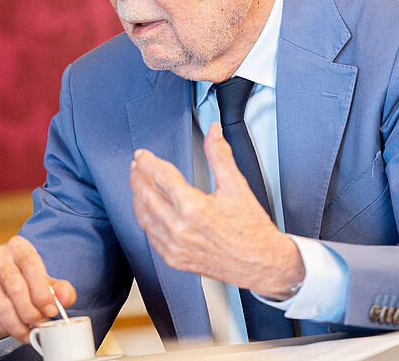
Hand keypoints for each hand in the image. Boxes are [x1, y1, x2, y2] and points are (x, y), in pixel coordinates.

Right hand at [0, 236, 76, 343]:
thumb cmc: (27, 286)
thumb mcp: (47, 285)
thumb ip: (60, 290)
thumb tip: (64, 296)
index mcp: (18, 246)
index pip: (30, 264)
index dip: (42, 291)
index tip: (50, 310)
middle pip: (15, 286)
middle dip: (30, 311)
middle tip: (40, 325)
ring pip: (0, 304)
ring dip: (17, 324)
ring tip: (28, 332)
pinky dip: (1, 327)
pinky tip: (11, 329)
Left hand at [130, 123, 303, 298]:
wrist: (261, 264)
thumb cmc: (251, 231)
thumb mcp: (236, 187)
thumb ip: (220, 155)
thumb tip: (214, 132)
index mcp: (193, 208)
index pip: (159, 176)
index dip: (148, 161)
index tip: (142, 155)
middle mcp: (179, 228)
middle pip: (145, 195)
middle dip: (138, 176)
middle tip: (137, 166)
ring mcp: (174, 246)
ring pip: (143, 216)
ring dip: (138, 196)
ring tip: (139, 183)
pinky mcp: (173, 258)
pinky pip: (150, 235)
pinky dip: (145, 218)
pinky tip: (148, 209)